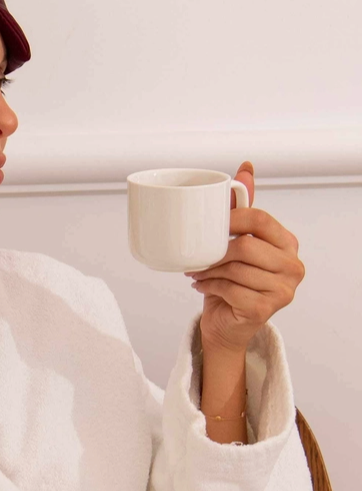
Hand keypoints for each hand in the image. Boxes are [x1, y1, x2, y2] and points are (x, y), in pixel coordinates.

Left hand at [184, 161, 304, 354]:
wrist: (228, 320)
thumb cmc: (233, 277)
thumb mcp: (236, 239)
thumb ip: (242, 208)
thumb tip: (246, 170)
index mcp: (288, 243)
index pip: (261, 219)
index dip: (231, 218)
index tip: (209, 224)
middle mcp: (293, 266)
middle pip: (245, 246)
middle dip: (215, 250)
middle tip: (198, 255)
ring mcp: (284, 290)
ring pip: (235, 269)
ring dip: (209, 270)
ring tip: (198, 271)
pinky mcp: (267, 310)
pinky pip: (230, 289)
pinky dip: (210, 286)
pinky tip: (203, 286)